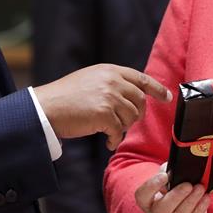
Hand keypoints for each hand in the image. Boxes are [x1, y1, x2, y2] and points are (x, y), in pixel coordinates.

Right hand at [34, 64, 170, 150]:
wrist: (46, 107)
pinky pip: (119, 131)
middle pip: (140, 101)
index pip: (140, 78)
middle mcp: (112, 81)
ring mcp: (109, 96)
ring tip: (110, 131)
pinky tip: (107, 142)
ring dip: (123, 128)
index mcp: (110, 71)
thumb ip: (111, 83)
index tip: (166, 97)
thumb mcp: (91, 80)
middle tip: (124, 124)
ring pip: (132, 117)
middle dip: (136, 116)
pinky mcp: (104, 113)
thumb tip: (133, 96)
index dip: (156, 89)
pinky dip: (114, 139)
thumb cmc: (65, 97)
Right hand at [135, 163, 209, 212]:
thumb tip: (179, 170)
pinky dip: (200, 209)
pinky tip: (205, 198)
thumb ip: (168, 171)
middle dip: (177, 196)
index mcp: (145, 201)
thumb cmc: (169, 186)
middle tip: (188, 185)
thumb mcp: (165, 176)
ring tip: (200, 188)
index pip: (142, 195)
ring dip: (192, 201)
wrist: (177, 203)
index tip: (165, 175)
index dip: (152, 185)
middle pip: (162, 209)